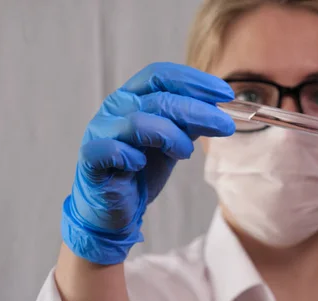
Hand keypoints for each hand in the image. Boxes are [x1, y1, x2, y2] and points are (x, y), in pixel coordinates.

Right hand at [61, 62, 234, 264]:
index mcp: (133, 96)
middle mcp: (114, 108)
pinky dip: (132, 156)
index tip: (226, 94)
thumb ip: (191, 121)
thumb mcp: (175, 139)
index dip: (194, 81)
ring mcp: (100, 131)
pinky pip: (112, 150)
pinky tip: (141, 165)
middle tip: (226, 126)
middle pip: (158, 98)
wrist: (118, 207)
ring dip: (171, 136)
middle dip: (198, 111)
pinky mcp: (91, 159)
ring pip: (139, 122)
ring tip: (185, 153)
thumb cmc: (144, 169)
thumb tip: (220, 106)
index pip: (160, 75)